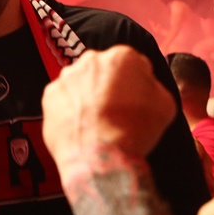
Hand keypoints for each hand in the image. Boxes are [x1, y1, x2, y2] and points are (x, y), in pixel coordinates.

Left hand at [42, 46, 175, 169]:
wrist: (100, 158)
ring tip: (95, 122)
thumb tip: (144, 85)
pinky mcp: (49, 96)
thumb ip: (153, 86)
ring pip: (80, 83)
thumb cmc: (135, 131)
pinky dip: (69, 110)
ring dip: (87, 96)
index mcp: (122, 57)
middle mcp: (90, 60)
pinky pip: (62, 99)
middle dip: (108, 86)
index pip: (132, 64)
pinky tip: (80, 127)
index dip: (136, 84)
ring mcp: (66, 78)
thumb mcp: (164, 105)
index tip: (135, 99)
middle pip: (103, 71)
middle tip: (115, 111)